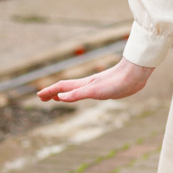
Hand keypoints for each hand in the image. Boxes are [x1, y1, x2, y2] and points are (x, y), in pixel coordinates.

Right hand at [37, 56, 153, 103]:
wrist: (135, 75)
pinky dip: (78, 95)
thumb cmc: (116, 82)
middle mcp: (87, 84)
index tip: (38, 96)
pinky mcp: (105, 89)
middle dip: (53, 93)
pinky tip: (82, 96)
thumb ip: (78, 94)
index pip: (62, 87)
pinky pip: (85, 93)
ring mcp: (96, 86)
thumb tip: (60, 97)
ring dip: (64, 94)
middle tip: (42, 98)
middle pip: (66, 88)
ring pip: (75, 90)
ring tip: (57, 98)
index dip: (50, 91)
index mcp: (84, 85)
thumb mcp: (95, 91)